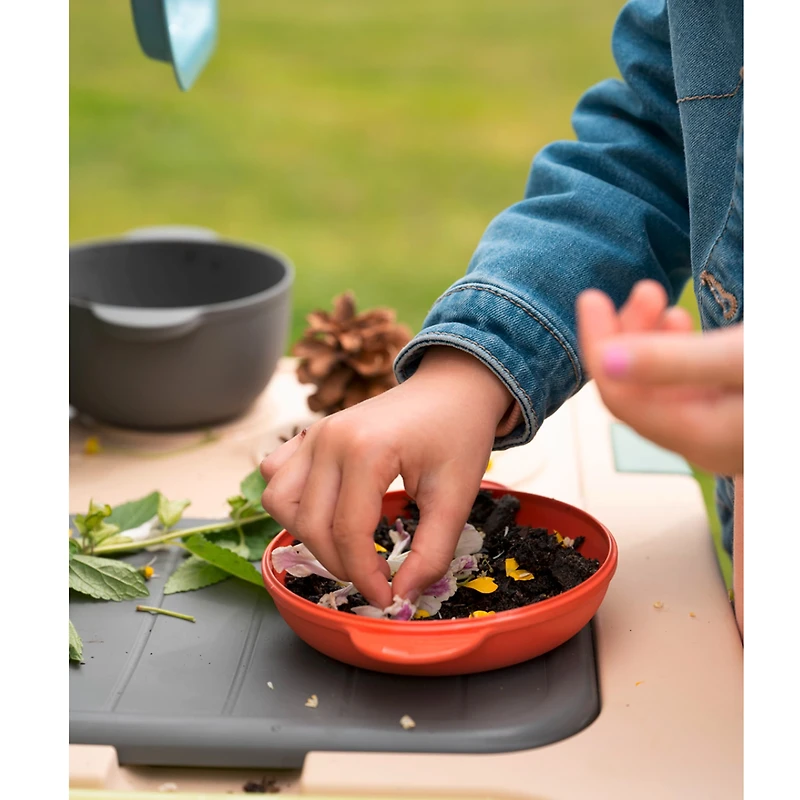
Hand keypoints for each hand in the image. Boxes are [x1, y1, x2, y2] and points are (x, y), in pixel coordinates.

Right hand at [260, 347, 512, 606]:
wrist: (453, 388)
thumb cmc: (458, 434)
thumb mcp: (457, 497)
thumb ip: (432, 552)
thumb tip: (403, 597)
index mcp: (366, 450)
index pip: (347, 533)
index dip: (365, 577)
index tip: (387, 598)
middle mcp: (329, 439)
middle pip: (310, 525)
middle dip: (340, 564)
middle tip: (375, 576)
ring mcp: (315, 434)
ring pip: (279, 501)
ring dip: (306, 534)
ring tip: (347, 546)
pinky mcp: (311, 434)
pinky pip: (276, 475)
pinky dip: (292, 501)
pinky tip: (327, 510)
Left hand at [576, 280, 742, 475]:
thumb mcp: (739, 359)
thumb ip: (672, 363)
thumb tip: (604, 361)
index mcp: (699, 438)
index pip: (619, 396)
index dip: (598, 344)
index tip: (591, 299)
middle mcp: (703, 442)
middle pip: (635, 390)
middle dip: (626, 337)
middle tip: (640, 290)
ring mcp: (716, 429)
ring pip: (657, 385)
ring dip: (648, 339)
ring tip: (655, 295)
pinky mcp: (730, 412)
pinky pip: (683, 385)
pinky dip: (674, 351)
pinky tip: (676, 321)